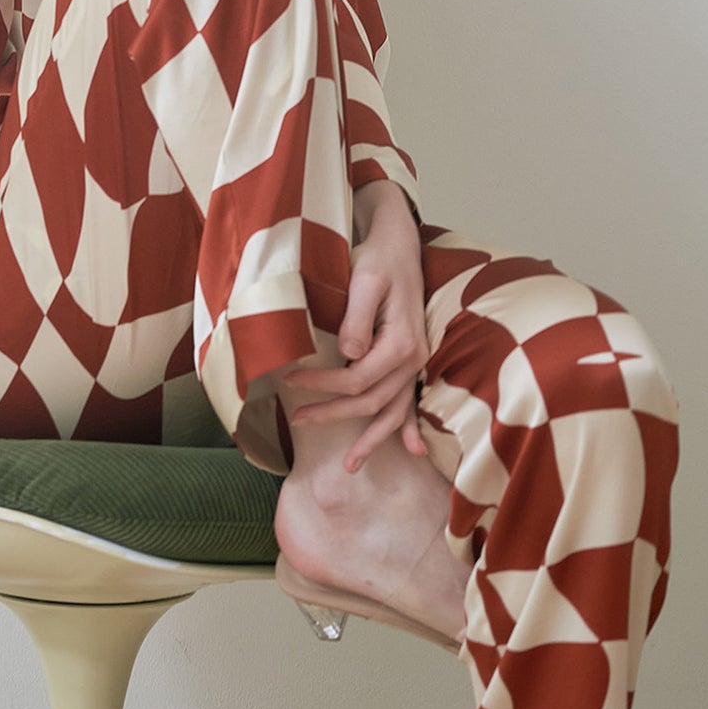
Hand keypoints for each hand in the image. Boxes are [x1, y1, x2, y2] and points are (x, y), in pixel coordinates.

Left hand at [283, 181, 427, 472]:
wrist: (397, 243)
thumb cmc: (377, 259)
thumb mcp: (364, 280)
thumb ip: (358, 319)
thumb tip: (349, 354)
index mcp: (402, 342)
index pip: (357, 379)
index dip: (323, 386)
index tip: (290, 383)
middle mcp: (415, 358)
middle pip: (373, 401)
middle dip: (335, 415)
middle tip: (297, 421)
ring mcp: (417, 362)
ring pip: (394, 410)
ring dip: (372, 439)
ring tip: (350, 465)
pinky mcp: (413, 360)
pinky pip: (411, 401)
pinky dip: (409, 427)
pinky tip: (411, 450)